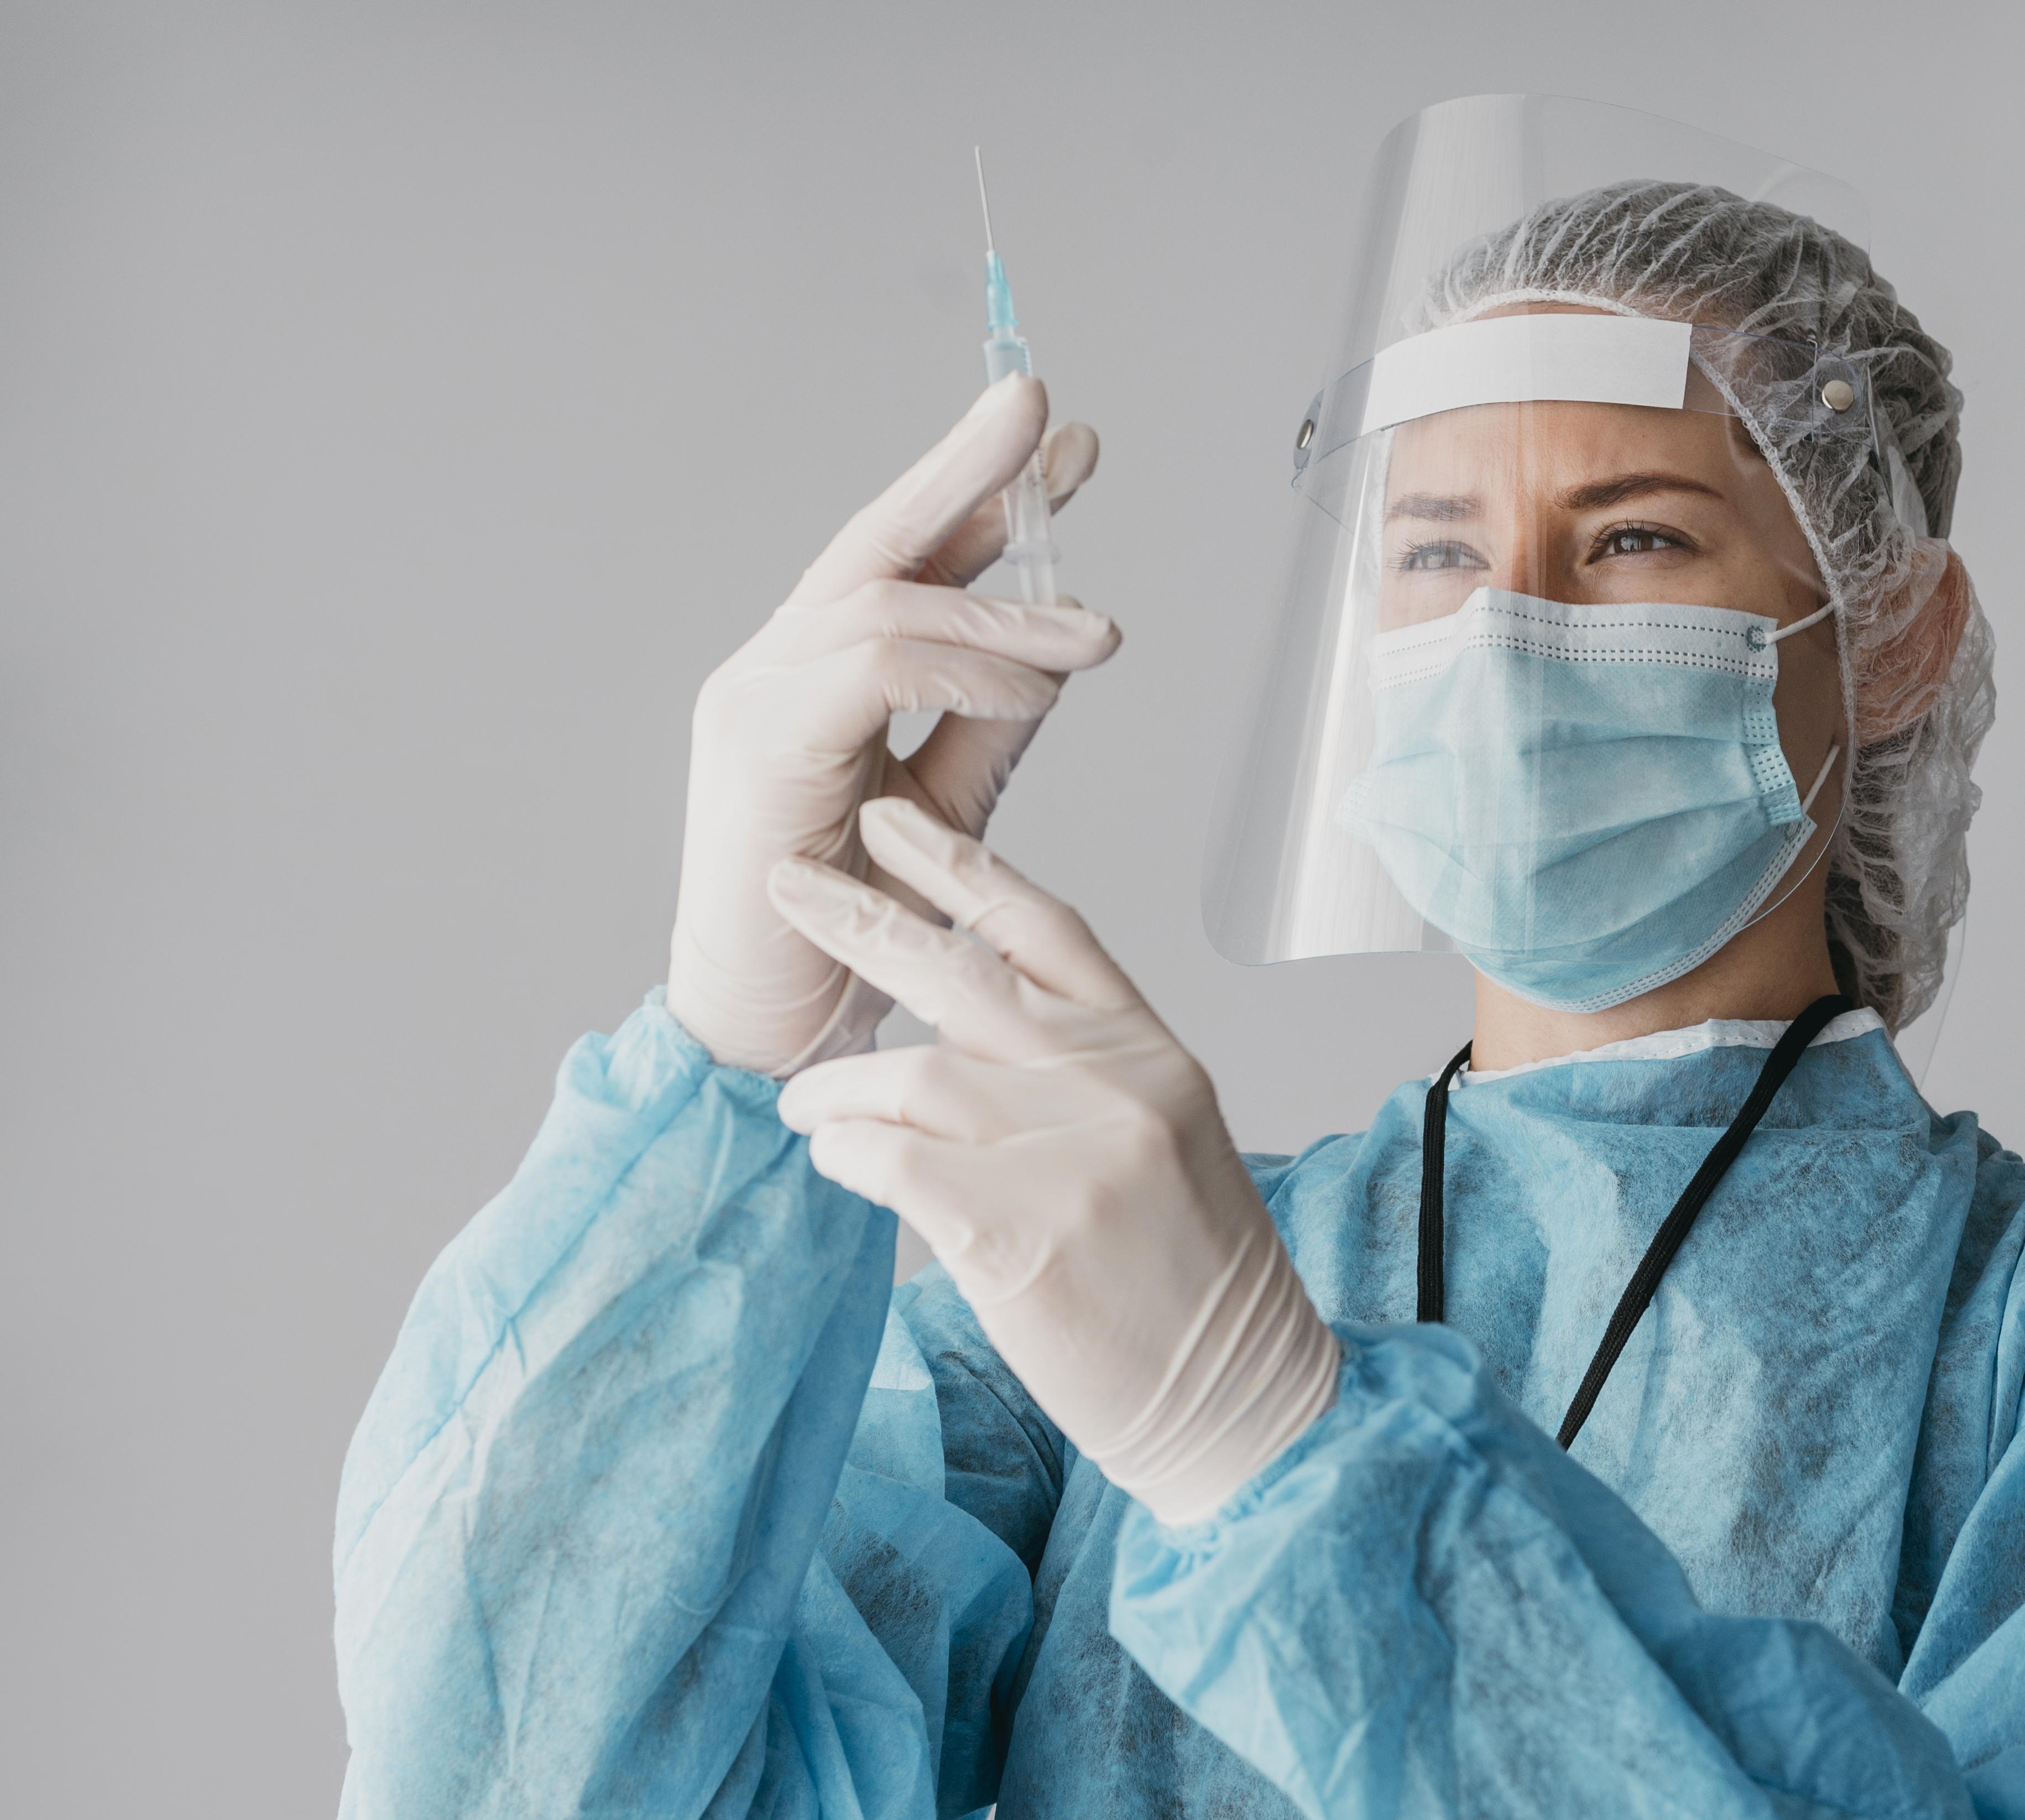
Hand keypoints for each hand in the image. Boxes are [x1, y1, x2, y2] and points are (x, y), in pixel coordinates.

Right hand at [667, 376, 1120, 1075]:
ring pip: (892, 600)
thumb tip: (1057, 655)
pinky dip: (968, 665)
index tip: (1064, 452)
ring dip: (1008, 606)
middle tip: (1049, 412)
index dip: (982, 500)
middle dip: (969, 470)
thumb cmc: (849, 937)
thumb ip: (987, 727)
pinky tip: (1038, 680)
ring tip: (1099, 628)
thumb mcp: (945, 812)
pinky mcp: (761, 739)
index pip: (907, 563)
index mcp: (818, 678)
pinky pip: (879, 665)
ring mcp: (756, 695)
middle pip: (881, 540)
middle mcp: (776, 668)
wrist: (770, 1033)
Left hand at [769, 800, 1338, 1523]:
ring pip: (907, 1076)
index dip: (960, 865)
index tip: (889, 821)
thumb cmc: (1186, 1282)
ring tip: (803, 1104)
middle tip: (786, 885)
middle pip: (962, 973)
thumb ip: (1073, 1075)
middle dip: (860, 919)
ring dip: (833, 1088)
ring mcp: (1074, 1156)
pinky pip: (889, 1162)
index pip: (1046, 928)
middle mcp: (1118, 1086)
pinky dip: (844, 1155)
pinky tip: (837, 1162)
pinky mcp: (1023, 1232)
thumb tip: (940, 1040)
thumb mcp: (1157, 1142)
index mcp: (1153, 1054)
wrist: (1238, 1398)